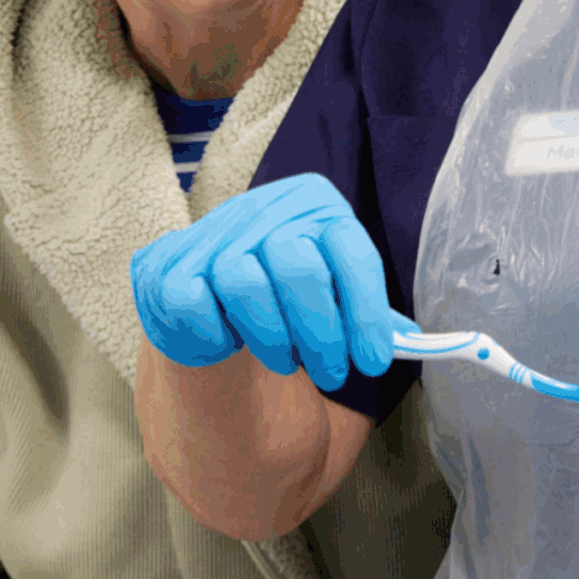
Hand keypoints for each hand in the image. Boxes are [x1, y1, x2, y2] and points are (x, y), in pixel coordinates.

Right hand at [132, 175, 414, 388]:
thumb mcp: (332, 288)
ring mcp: (209, 235)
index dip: (366, 311)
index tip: (373, 362)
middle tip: (333, 374)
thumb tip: (412, 340)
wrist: (205, 290)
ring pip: (245, 282)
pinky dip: (218, 335)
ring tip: (287, 363)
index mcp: (313, 204)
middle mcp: (261, 209)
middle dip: (321, 333)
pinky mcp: (166, 266)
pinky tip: (231, 345)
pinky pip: (194, 303)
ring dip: (273, 337)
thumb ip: (365, 312)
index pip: (349, 250)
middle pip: (298, 266)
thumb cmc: (284, 292)